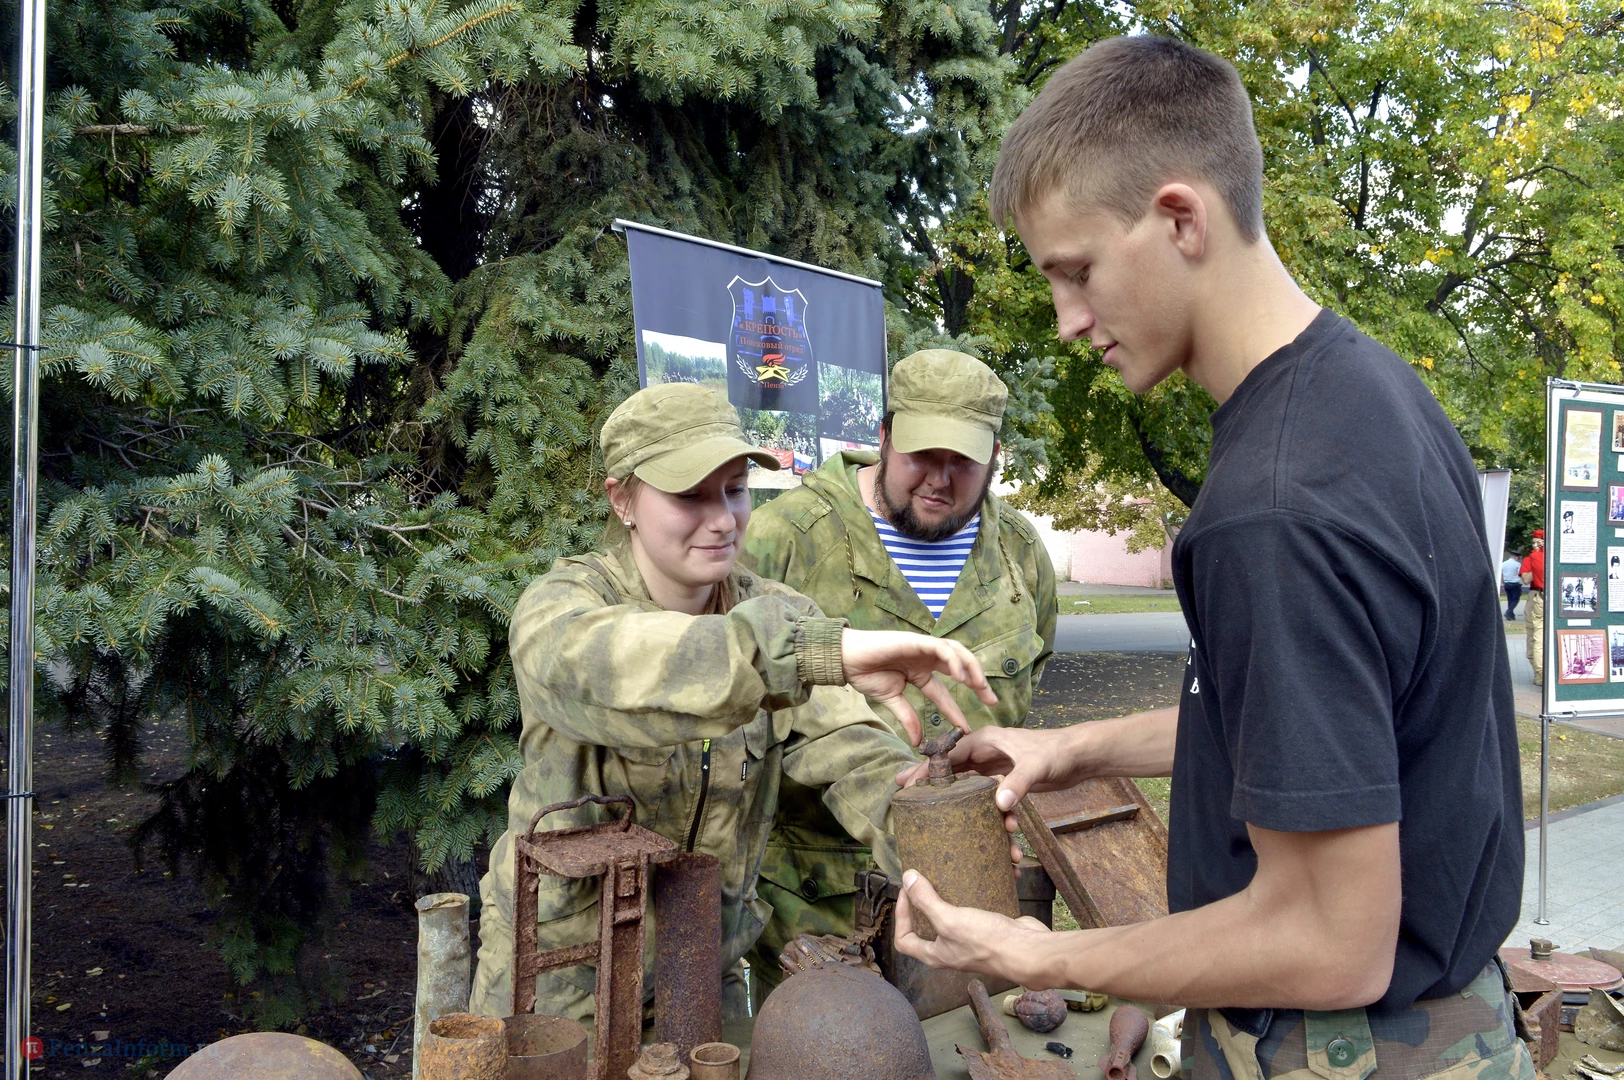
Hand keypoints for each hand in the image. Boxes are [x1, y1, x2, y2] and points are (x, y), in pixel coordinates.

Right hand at [841, 629, 995, 744]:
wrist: (847, 659)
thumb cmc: (865, 674)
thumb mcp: (892, 700)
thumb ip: (908, 717)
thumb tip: (917, 741)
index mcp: (920, 673)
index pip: (945, 693)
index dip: (956, 710)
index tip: (967, 729)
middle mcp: (926, 660)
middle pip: (960, 669)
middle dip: (978, 683)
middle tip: (992, 702)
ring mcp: (923, 648)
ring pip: (957, 654)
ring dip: (972, 669)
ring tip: (981, 687)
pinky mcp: (917, 640)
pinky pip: (942, 648)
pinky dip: (954, 660)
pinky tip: (960, 676)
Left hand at [894, 869, 1051, 983]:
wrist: (1028, 951)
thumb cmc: (988, 943)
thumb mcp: (950, 920)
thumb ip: (926, 901)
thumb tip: (907, 879)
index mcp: (936, 955)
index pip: (904, 940)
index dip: (900, 916)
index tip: (906, 891)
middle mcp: (951, 951)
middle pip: (927, 929)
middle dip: (923, 905)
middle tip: (923, 882)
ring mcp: (970, 942)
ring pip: (951, 919)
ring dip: (947, 900)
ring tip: (946, 879)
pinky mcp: (988, 931)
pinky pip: (973, 913)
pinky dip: (971, 898)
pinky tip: (972, 883)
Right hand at [895, 724, 1082, 827]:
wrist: (1080, 756)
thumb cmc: (1058, 751)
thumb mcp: (1036, 765)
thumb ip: (1018, 782)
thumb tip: (1000, 804)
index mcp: (985, 740)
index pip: (947, 754)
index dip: (925, 769)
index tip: (906, 783)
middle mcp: (985, 751)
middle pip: (950, 769)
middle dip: (930, 784)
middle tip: (906, 798)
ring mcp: (994, 766)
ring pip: (967, 785)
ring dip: (959, 802)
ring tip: (941, 818)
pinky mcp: (1005, 779)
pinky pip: (984, 795)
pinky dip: (982, 810)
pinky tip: (982, 826)